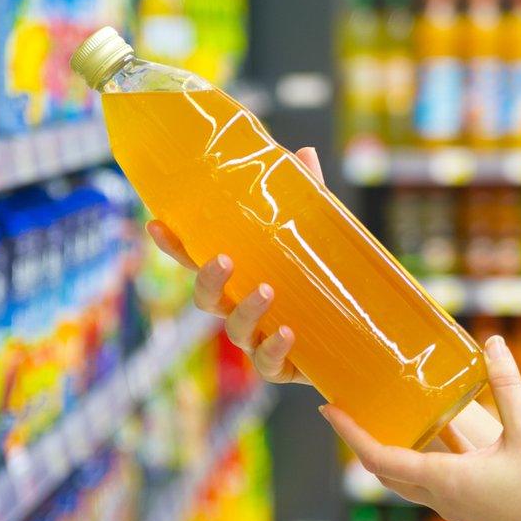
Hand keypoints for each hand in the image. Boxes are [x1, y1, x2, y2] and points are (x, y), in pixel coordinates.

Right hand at [145, 147, 324, 384]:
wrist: (363, 334)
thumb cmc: (326, 280)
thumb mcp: (319, 235)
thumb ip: (309, 198)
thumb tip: (303, 154)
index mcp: (243, 277)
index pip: (200, 259)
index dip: (175, 246)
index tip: (157, 224)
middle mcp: (242, 308)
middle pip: (206, 299)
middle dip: (208, 280)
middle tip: (224, 260)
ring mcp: (259, 340)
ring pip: (235, 331)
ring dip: (245, 311)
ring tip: (266, 291)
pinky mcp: (284, 366)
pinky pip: (268, 364)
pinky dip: (273, 350)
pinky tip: (286, 332)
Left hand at [322, 337, 520, 520]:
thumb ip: (508, 386)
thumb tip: (493, 342)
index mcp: (445, 480)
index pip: (379, 457)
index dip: (350, 433)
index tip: (329, 409)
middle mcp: (442, 497)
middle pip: (384, 471)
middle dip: (361, 442)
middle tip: (348, 411)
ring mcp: (456, 507)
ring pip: (406, 481)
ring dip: (389, 452)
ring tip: (384, 417)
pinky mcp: (471, 508)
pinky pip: (430, 483)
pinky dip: (417, 459)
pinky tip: (434, 434)